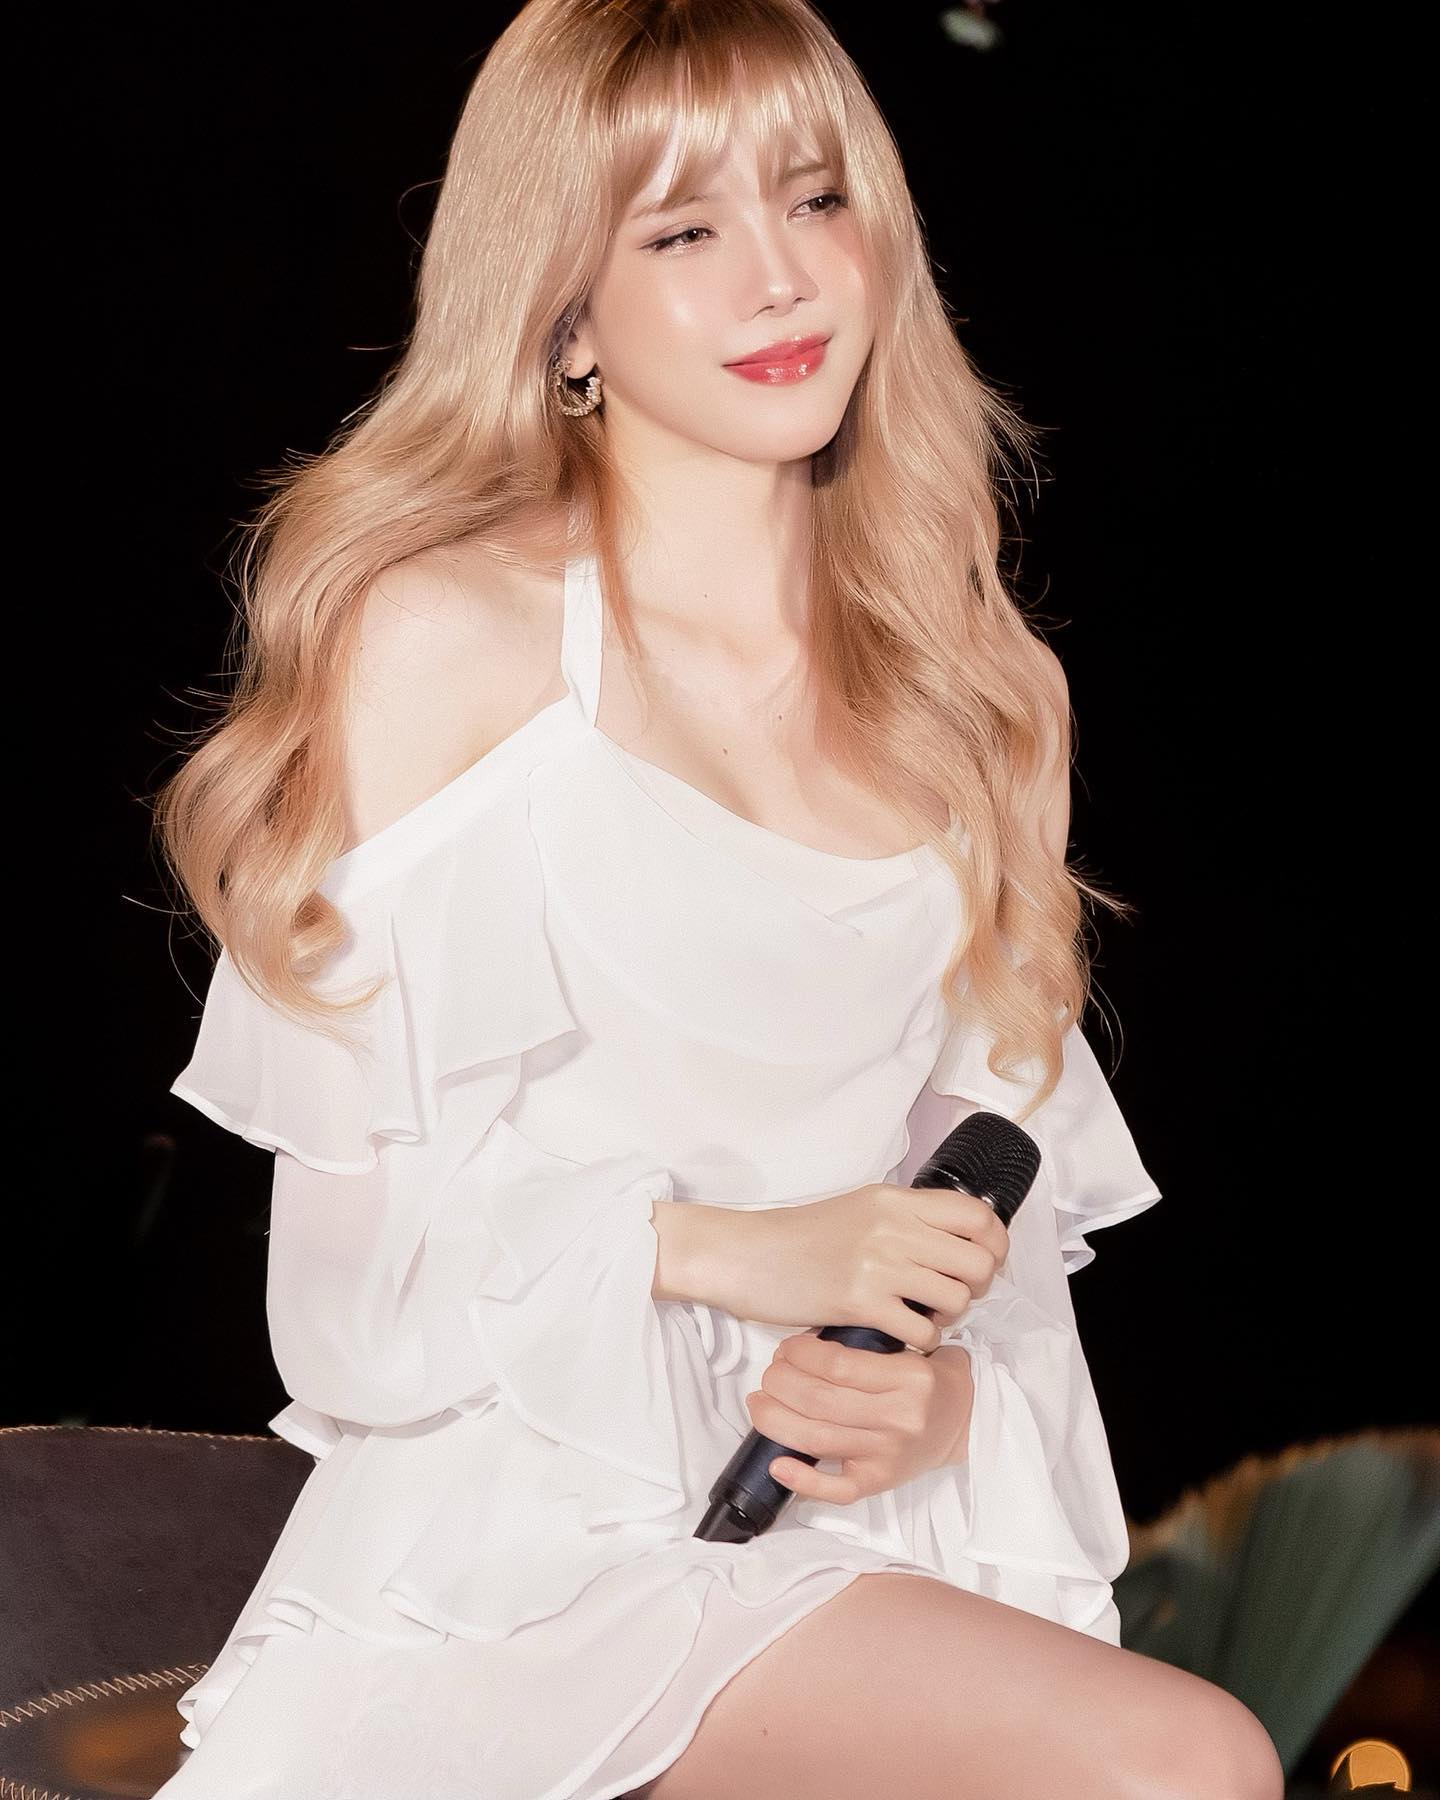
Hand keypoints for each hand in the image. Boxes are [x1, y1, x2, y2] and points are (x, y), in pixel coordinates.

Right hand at [710, 1184, 1009, 1354]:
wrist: (747, 1255)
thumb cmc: (802, 1236)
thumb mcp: (860, 1208)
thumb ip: (907, 1217)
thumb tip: (956, 1238)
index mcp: (895, 1200)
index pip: (977, 1215)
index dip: (994, 1243)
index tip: (983, 1260)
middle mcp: (893, 1227)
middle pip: (978, 1262)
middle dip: (975, 1286)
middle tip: (951, 1293)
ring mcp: (879, 1266)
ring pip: (956, 1299)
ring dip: (947, 1315)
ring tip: (923, 1314)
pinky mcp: (861, 1304)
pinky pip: (923, 1332)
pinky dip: (921, 1341)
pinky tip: (901, 1333)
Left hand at [743, 1328, 974, 1505]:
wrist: (967, 1422)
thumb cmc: (931, 1380)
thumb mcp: (911, 1349)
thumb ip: (865, 1347)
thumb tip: (805, 1346)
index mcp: (908, 1379)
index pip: (838, 1365)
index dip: (800, 1355)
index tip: (786, 1349)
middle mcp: (899, 1419)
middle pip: (820, 1402)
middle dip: (781, 1383)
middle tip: (769, 1374)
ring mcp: (888, 1455)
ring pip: (818, 1440)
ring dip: (776, 1421)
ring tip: (758, 1404)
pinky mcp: (880, 1482)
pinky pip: (837, 1489)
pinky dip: (803, 1480)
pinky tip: (777, 1464)